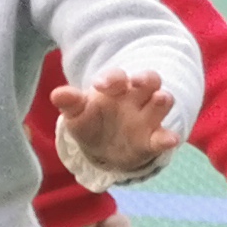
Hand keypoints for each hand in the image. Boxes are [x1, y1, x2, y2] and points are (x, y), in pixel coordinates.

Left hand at [53, 68, 180, 179]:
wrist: (102, 150)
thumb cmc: (90, 122)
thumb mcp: (76, 113)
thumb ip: (70, 103)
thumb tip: (56, 94)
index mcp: (116, 88)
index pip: (117, 77)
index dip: (111, 78)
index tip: (99, 85)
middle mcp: (136, 98)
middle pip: (149, 80)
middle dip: (145, 78)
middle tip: (137, 81)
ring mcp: (147, 117)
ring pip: (162, 102)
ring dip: (162, 100)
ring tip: (160, 97)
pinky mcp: (152, 140)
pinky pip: (163, 136)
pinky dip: (168, 137)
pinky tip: (170, 139)